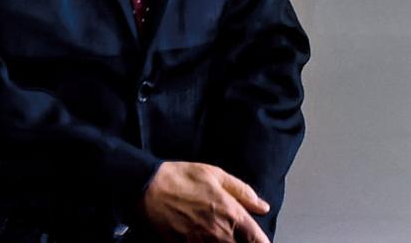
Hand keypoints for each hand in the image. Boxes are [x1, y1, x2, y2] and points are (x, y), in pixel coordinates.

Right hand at [138, 160, 270, 241]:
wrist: (148, 187)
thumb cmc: (182, 177)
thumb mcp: (216, 175)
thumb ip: (243, 192)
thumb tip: (263, 207)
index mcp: (230, 213)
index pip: (257, 239)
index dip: (262, 242)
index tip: (262, 241)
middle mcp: (219, 232)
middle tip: (241, 236)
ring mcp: (201, 242)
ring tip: (222, 236)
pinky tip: (207, 239)